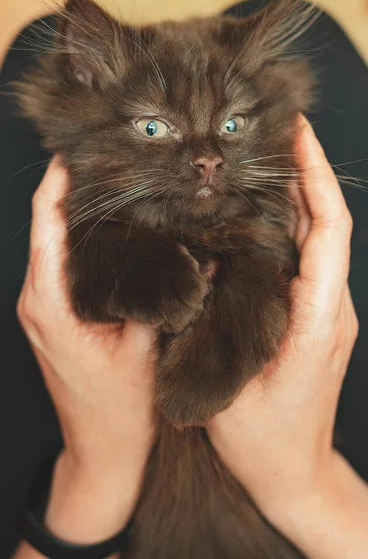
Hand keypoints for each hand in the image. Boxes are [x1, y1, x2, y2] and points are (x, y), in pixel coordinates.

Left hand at [16, 158, 156, 543]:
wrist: (102, 450)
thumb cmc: (120, 409)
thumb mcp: (147, 349)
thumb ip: (165, 298)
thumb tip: (193, 255)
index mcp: (52, 301)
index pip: (48, 221)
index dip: (61, 180)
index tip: (83, 148)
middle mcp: (39, 298)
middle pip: (48, 224)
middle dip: (74, 187)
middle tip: (112, 158)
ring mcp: (44, 307)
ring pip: (54, 241)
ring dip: (80, 212)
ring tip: (117, 183)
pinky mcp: (55, 315)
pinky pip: (62, 263)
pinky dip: (82, 238)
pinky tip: (115, 229)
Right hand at [208, 117, 364, 556]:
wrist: (294, 474)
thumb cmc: (263, 441)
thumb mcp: (230, 388)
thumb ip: (219, 328)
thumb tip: (207, 269)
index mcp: (316, 321)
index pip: (328, 233)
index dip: (316, 180)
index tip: (298, 134)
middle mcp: (329, 308)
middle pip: (325, 224)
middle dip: (306, 171)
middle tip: (274, 129)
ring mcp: (324, 312)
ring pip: (316, 239)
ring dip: (297, 193)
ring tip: (265, 156)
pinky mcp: (313, 317)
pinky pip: (304, 259)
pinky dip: (288, 225)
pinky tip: (258, 210)